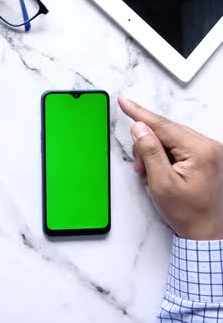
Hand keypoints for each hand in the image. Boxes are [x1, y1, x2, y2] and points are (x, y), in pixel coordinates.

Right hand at [118, 96, 222, 239]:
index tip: (124, 101)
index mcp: (200, 150)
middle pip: (166, 132)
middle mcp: (209, 146)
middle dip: (147, 147)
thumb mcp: (161, 183)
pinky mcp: (206, 157)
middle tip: (141, 169)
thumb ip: (149, 152)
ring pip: (170, 139)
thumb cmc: (187, 213)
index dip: (140, 113)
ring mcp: (210, 151)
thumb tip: (140, 128)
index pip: (163, 126)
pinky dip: (164, 158)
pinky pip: (178, 147)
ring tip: (152, 176)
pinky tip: (161, 173)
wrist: (206, 232)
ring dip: (155, 154)